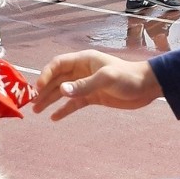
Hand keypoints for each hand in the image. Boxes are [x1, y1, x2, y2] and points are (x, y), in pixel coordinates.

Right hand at [33, 50, 161, 119]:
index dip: (46, 75)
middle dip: (44, 90)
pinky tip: (54, 118)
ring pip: (63, 92)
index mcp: (84, 60)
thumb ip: (84, 85)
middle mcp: (82, 71)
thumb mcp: (106, 79)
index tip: (37, 88)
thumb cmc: (128, 77)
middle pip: (57, 79)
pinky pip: (74, 103)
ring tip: (37, 111)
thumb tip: (62, 91)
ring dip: (50, 100)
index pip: (58, 65)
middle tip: (32, 103)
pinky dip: (64, 109)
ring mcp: (87, 84)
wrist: (147, 87)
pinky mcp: (93, 97)